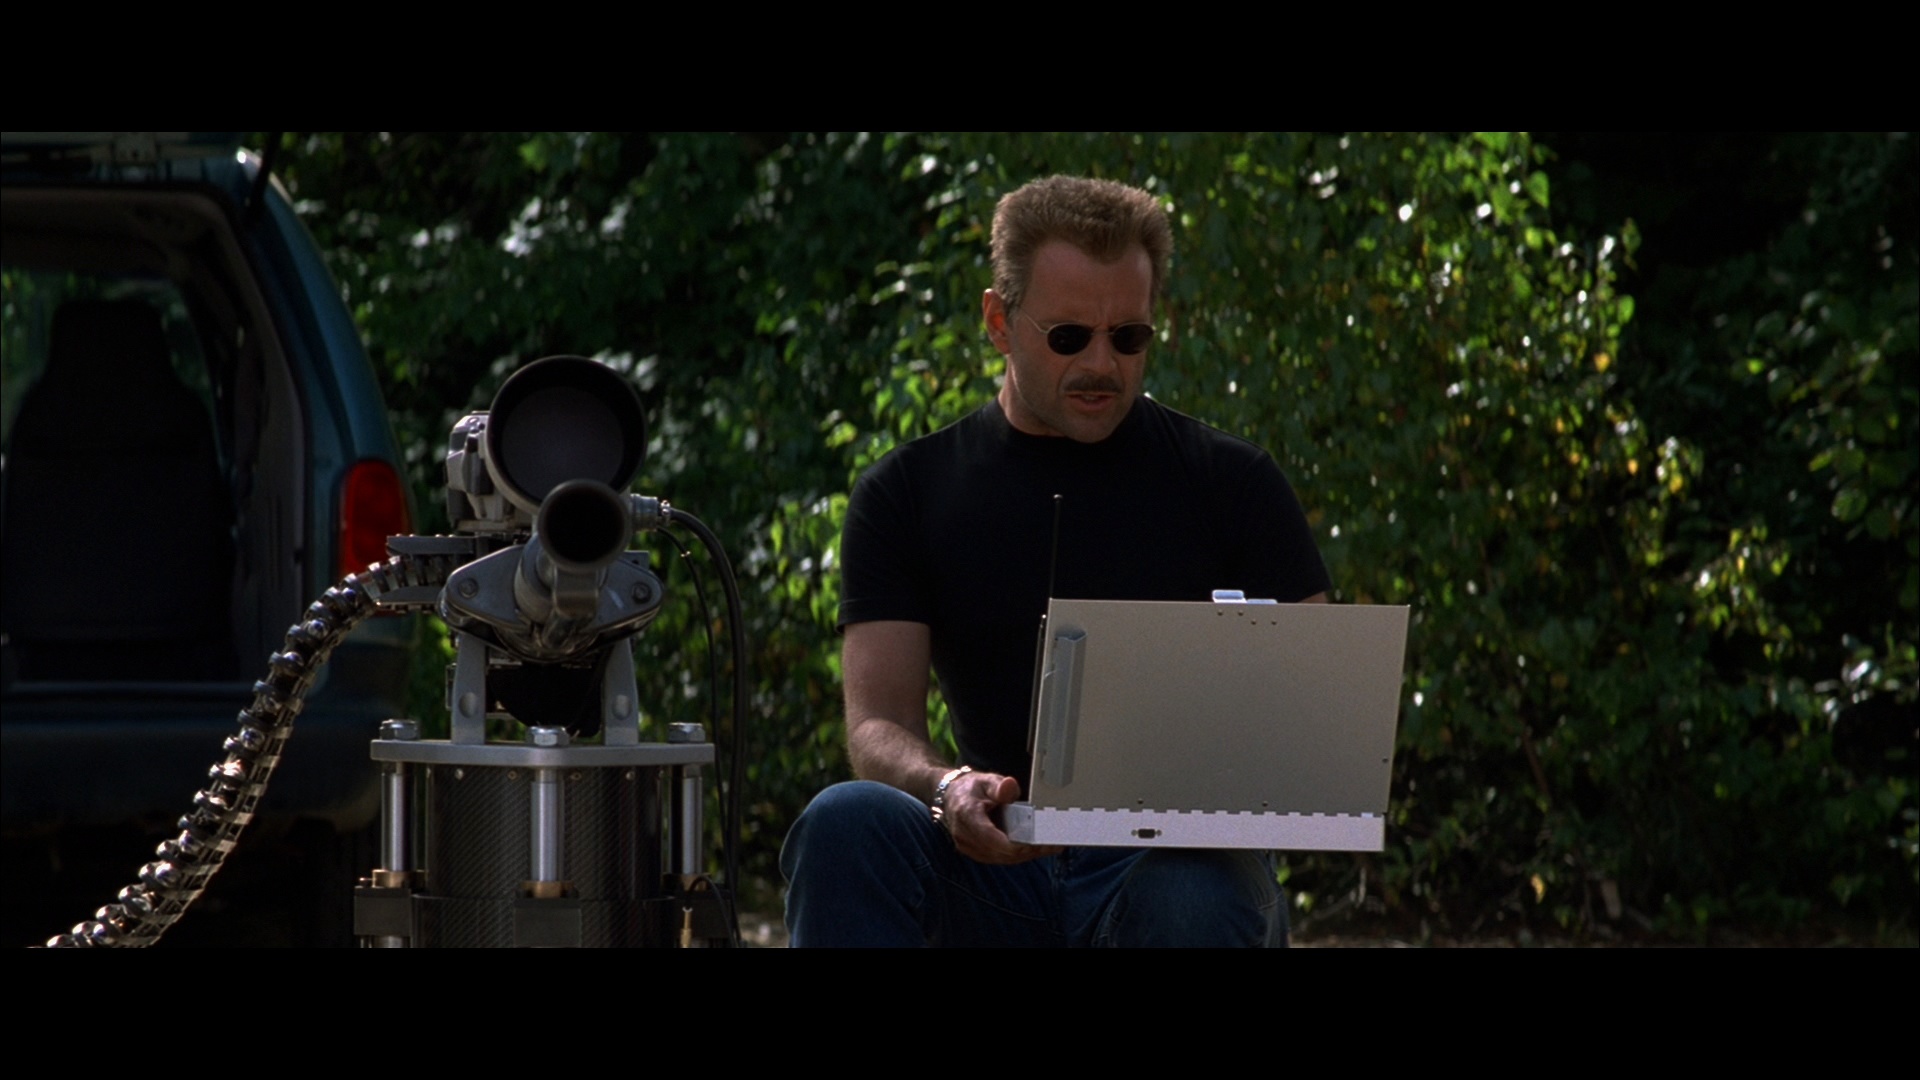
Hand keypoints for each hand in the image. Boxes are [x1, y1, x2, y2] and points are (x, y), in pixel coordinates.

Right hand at [943, 770, 1062, 864]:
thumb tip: (1010, 787)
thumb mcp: (986, 781)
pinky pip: (1000, 859)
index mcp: (966, 815)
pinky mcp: (977, 853)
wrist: (953, 797)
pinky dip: (1018, 855)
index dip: (1012, 844)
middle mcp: (965, 835)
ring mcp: (969, 847)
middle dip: (1026, 850)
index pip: (989, 837)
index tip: (1035, 842)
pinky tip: (1036, 849)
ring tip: (1048, 847)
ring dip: (1025, 855)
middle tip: (1050, 844)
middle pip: (999, 851)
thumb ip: (1000, 786)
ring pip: (1002, 858)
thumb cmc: (971, 789)